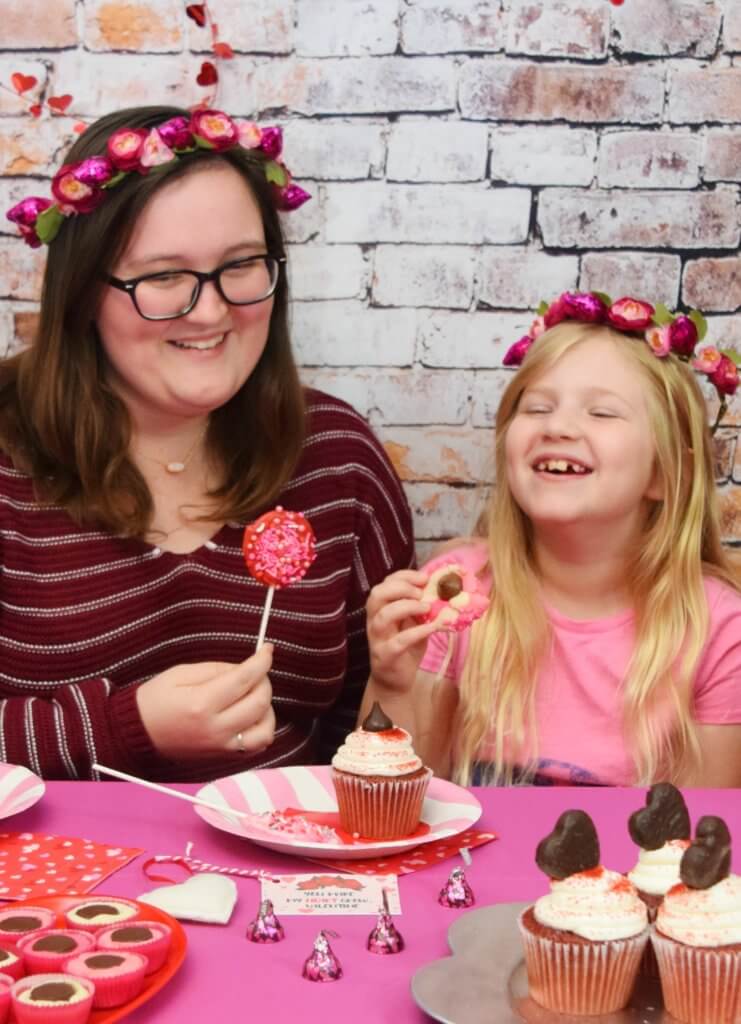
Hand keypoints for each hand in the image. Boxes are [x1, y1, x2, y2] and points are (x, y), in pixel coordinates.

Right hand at [136, 645, 275, 759]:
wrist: (138, 733)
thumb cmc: (155, 700)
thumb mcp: (180, 673)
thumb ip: (216, 669)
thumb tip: (246, 667)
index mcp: (201, 704)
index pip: (244, 679)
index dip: (262, 661)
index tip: (267, 650)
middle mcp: (214, 729)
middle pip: (259, 702)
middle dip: (264, 680)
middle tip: (255, 671)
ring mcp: (221, 746)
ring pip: (265, 728)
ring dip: (267, 707)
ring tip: (252, 695)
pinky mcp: (223, 756)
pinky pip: (257, 745)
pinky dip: (263, 728)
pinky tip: (252, 715)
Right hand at [366, 569, 438, 692]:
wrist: (394, 681)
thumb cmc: (405, 648)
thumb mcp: (413, 624)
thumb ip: (420, 608)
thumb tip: (441, 591)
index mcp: (379, 610)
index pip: (384, 584)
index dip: (403, 577)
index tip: (424, 578)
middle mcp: (374, 621)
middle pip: (377, 595)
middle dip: (400, 588)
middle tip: (421, 592)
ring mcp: (377, 639)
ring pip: (384, 616)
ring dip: (407, 607)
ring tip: (427, 607)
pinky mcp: (385, 656)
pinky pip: (399, 641)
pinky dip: (418, 631)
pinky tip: (432, 627)